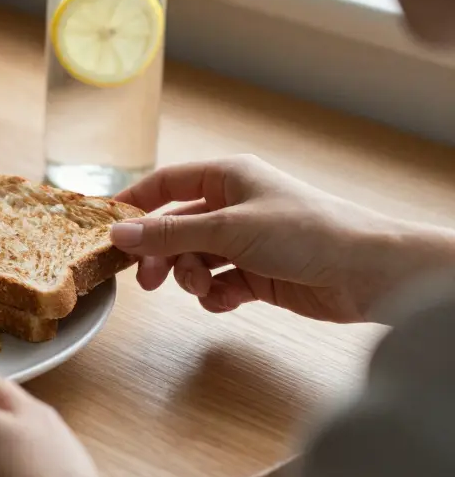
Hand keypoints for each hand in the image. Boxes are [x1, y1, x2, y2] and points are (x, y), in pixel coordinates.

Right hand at [110, 154, 454, 322]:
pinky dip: (215, 295)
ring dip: (190, 276)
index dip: (135, 206)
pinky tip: (224, 300)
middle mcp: (234, 206)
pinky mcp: (260, 274)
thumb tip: (118, 235)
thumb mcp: (228, 229)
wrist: (368, 273)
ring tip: (202, 287)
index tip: (107, 231)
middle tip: (147, 280)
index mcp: (228, 177)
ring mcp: (246, 241)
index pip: (165, 184)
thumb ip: (169, 234)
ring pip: (195, 258)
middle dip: (160, 253)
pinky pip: (219, 284)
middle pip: (175, 227)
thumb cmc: (306, 232)